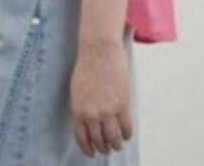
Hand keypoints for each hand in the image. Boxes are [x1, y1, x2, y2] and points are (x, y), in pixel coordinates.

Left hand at [69, 38, 132, 156]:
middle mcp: (92, 114)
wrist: (99, 50)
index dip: (88, 149)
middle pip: (99, 141)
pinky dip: (126, 134)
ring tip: (117, 145)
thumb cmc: (87, 66)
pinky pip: (125, 128)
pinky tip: (126, 135)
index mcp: (78, 110)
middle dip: (103, 147)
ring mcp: (107, 111)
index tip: (92, 153)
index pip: (82, 139)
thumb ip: (81, 108)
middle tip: (106, 148)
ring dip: (116, 144)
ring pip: (113, 138)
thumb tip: (87, 123)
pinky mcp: (122, 104)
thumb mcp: (77, 90)